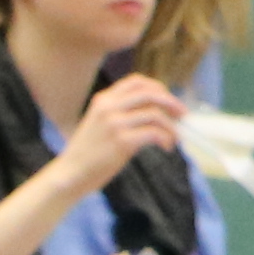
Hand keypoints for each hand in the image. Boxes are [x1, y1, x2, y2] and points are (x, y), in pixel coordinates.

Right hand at [46, 67, 192, 196]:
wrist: (71, 173)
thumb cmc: (88, 153)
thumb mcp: (99, 124)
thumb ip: (121, 114)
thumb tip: (157, 113)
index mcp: (103, 100)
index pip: (136, 82)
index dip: (157, 87)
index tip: (168, 100)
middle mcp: (109, 107)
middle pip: (150, 94)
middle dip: (171, 102)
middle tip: (182, 115)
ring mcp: (115, 123)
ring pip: (155, 114)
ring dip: (171, 127)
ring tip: (174, 139)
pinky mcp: (122, 141)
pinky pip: (154, 133)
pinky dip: (166, 139)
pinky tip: (166, 147)